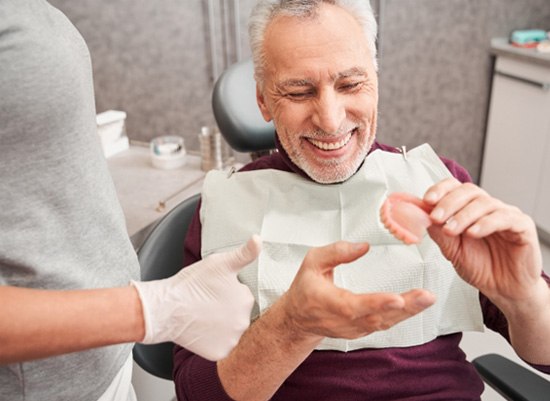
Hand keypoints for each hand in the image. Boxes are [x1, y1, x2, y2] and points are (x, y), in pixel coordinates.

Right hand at [132, 236, 259, 360]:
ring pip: (231, 331)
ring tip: (203, 316)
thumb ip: (244, 253)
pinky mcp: (219, 353)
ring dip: (222, 325)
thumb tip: (258, 239)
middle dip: (226, 309)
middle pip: (238, 314)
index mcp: (246, 299)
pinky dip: (213, 341)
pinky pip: (221, 347)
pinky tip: (202, 330)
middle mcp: (244, 322)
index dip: (227, 292)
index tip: (213, 290)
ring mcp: (232, 340)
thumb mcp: (220, 262)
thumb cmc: (191, 284)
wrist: (166, 309)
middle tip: (207, 303)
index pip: (242, 295)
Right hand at [281, 241, 434, 340]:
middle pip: (377, 317)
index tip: (397, 298)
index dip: (376, 303)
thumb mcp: (312, 262)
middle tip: (426, 296)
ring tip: (427, 298)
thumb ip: (336, 252)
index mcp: (328, 302)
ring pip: (384, 322)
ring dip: (409, 312)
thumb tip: (363, 246)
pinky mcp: (362, 331)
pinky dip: (402, 315)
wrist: (298, 319)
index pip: (354, 305)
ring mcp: (354, 329)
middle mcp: (343, 320)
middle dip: (404, 307)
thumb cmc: (305, 288)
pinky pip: (385, 324)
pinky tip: (417, 305)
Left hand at [423, 178, 543, 303]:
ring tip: (451, 230)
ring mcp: (506, 215)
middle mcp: (488, 208)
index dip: (440, 190)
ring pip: (484, 203)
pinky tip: (473, 233)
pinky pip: (505, 218)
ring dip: (463, 215)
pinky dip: (486, 223)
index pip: (455, 187)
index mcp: (469, 208)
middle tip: (436, 218)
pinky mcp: (523, 227)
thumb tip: (420, 215)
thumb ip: (438, 232)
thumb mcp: (452, 250)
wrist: (504, 290)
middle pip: (468, 191)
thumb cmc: (480, 267)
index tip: (427, 200)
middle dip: (448, 203)